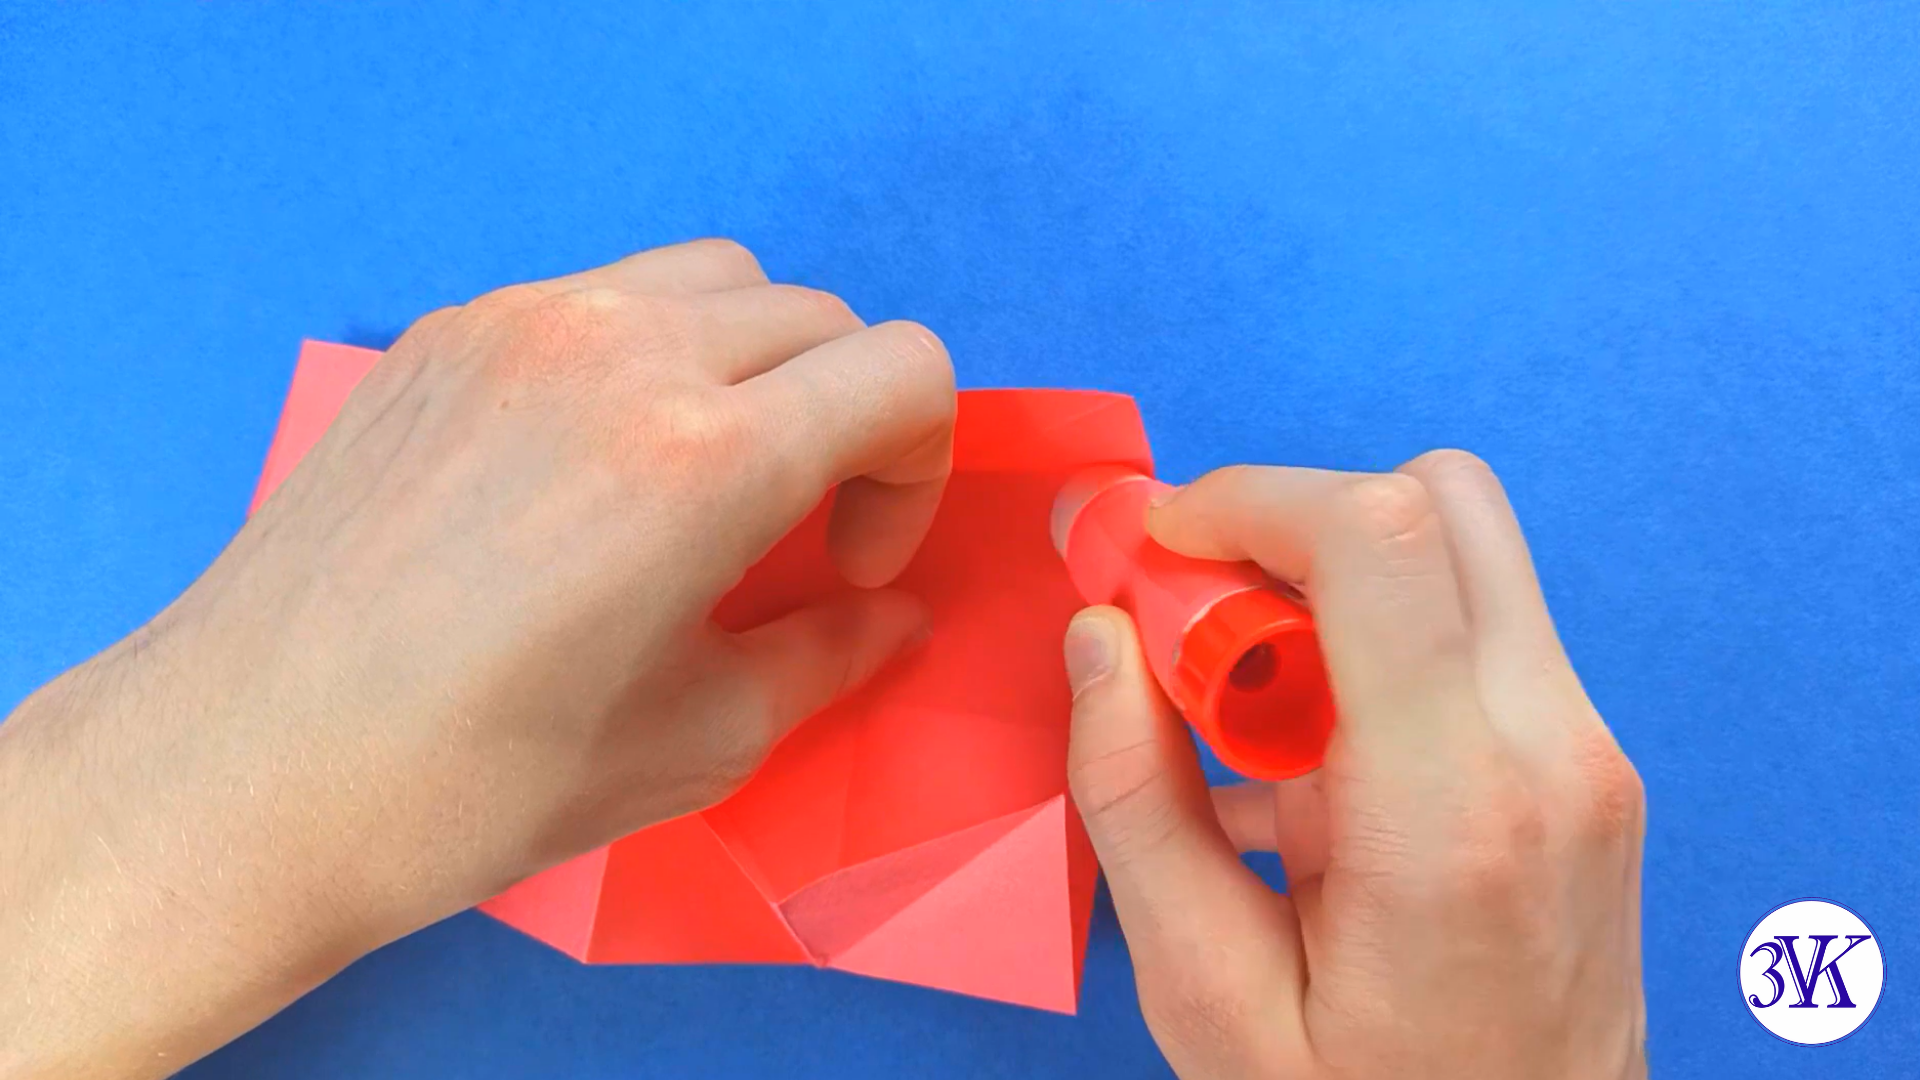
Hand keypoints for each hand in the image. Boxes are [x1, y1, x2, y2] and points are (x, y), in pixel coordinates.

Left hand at [0, 240, 954, 1076]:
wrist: (245, 773)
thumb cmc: (480, 786)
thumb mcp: (698, 742)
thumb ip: (827, 657)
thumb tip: (893, 615)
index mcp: (705, 454)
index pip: (905, 368)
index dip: (917, 468)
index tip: (851, 563)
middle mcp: (620, 349)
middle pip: (818, 316)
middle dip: (849, 416)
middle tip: (793, 533)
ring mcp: (518, 324)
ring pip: (709, 280)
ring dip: (752, 364)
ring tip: (697, 478)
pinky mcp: (440, 334)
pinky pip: (597, 297)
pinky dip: (643, 354)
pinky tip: (584, 469)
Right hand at [1063, 456, 1646, 1077]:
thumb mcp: (1208, 999)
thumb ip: (1136, 804)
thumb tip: (1099, 637)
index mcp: (1452, 810)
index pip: (1381, 534)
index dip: (1247, 501)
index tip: (1156, 554)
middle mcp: (1552, 752)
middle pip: (1440, 499)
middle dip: (1292, 525)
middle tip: (1200, 622)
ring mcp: (1589, 754)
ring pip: (1462, 553)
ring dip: (1336, 587)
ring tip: (1253, 721)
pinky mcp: (1589, 767)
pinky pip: (1479, 633)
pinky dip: (1381, 645)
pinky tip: (1313, 768)